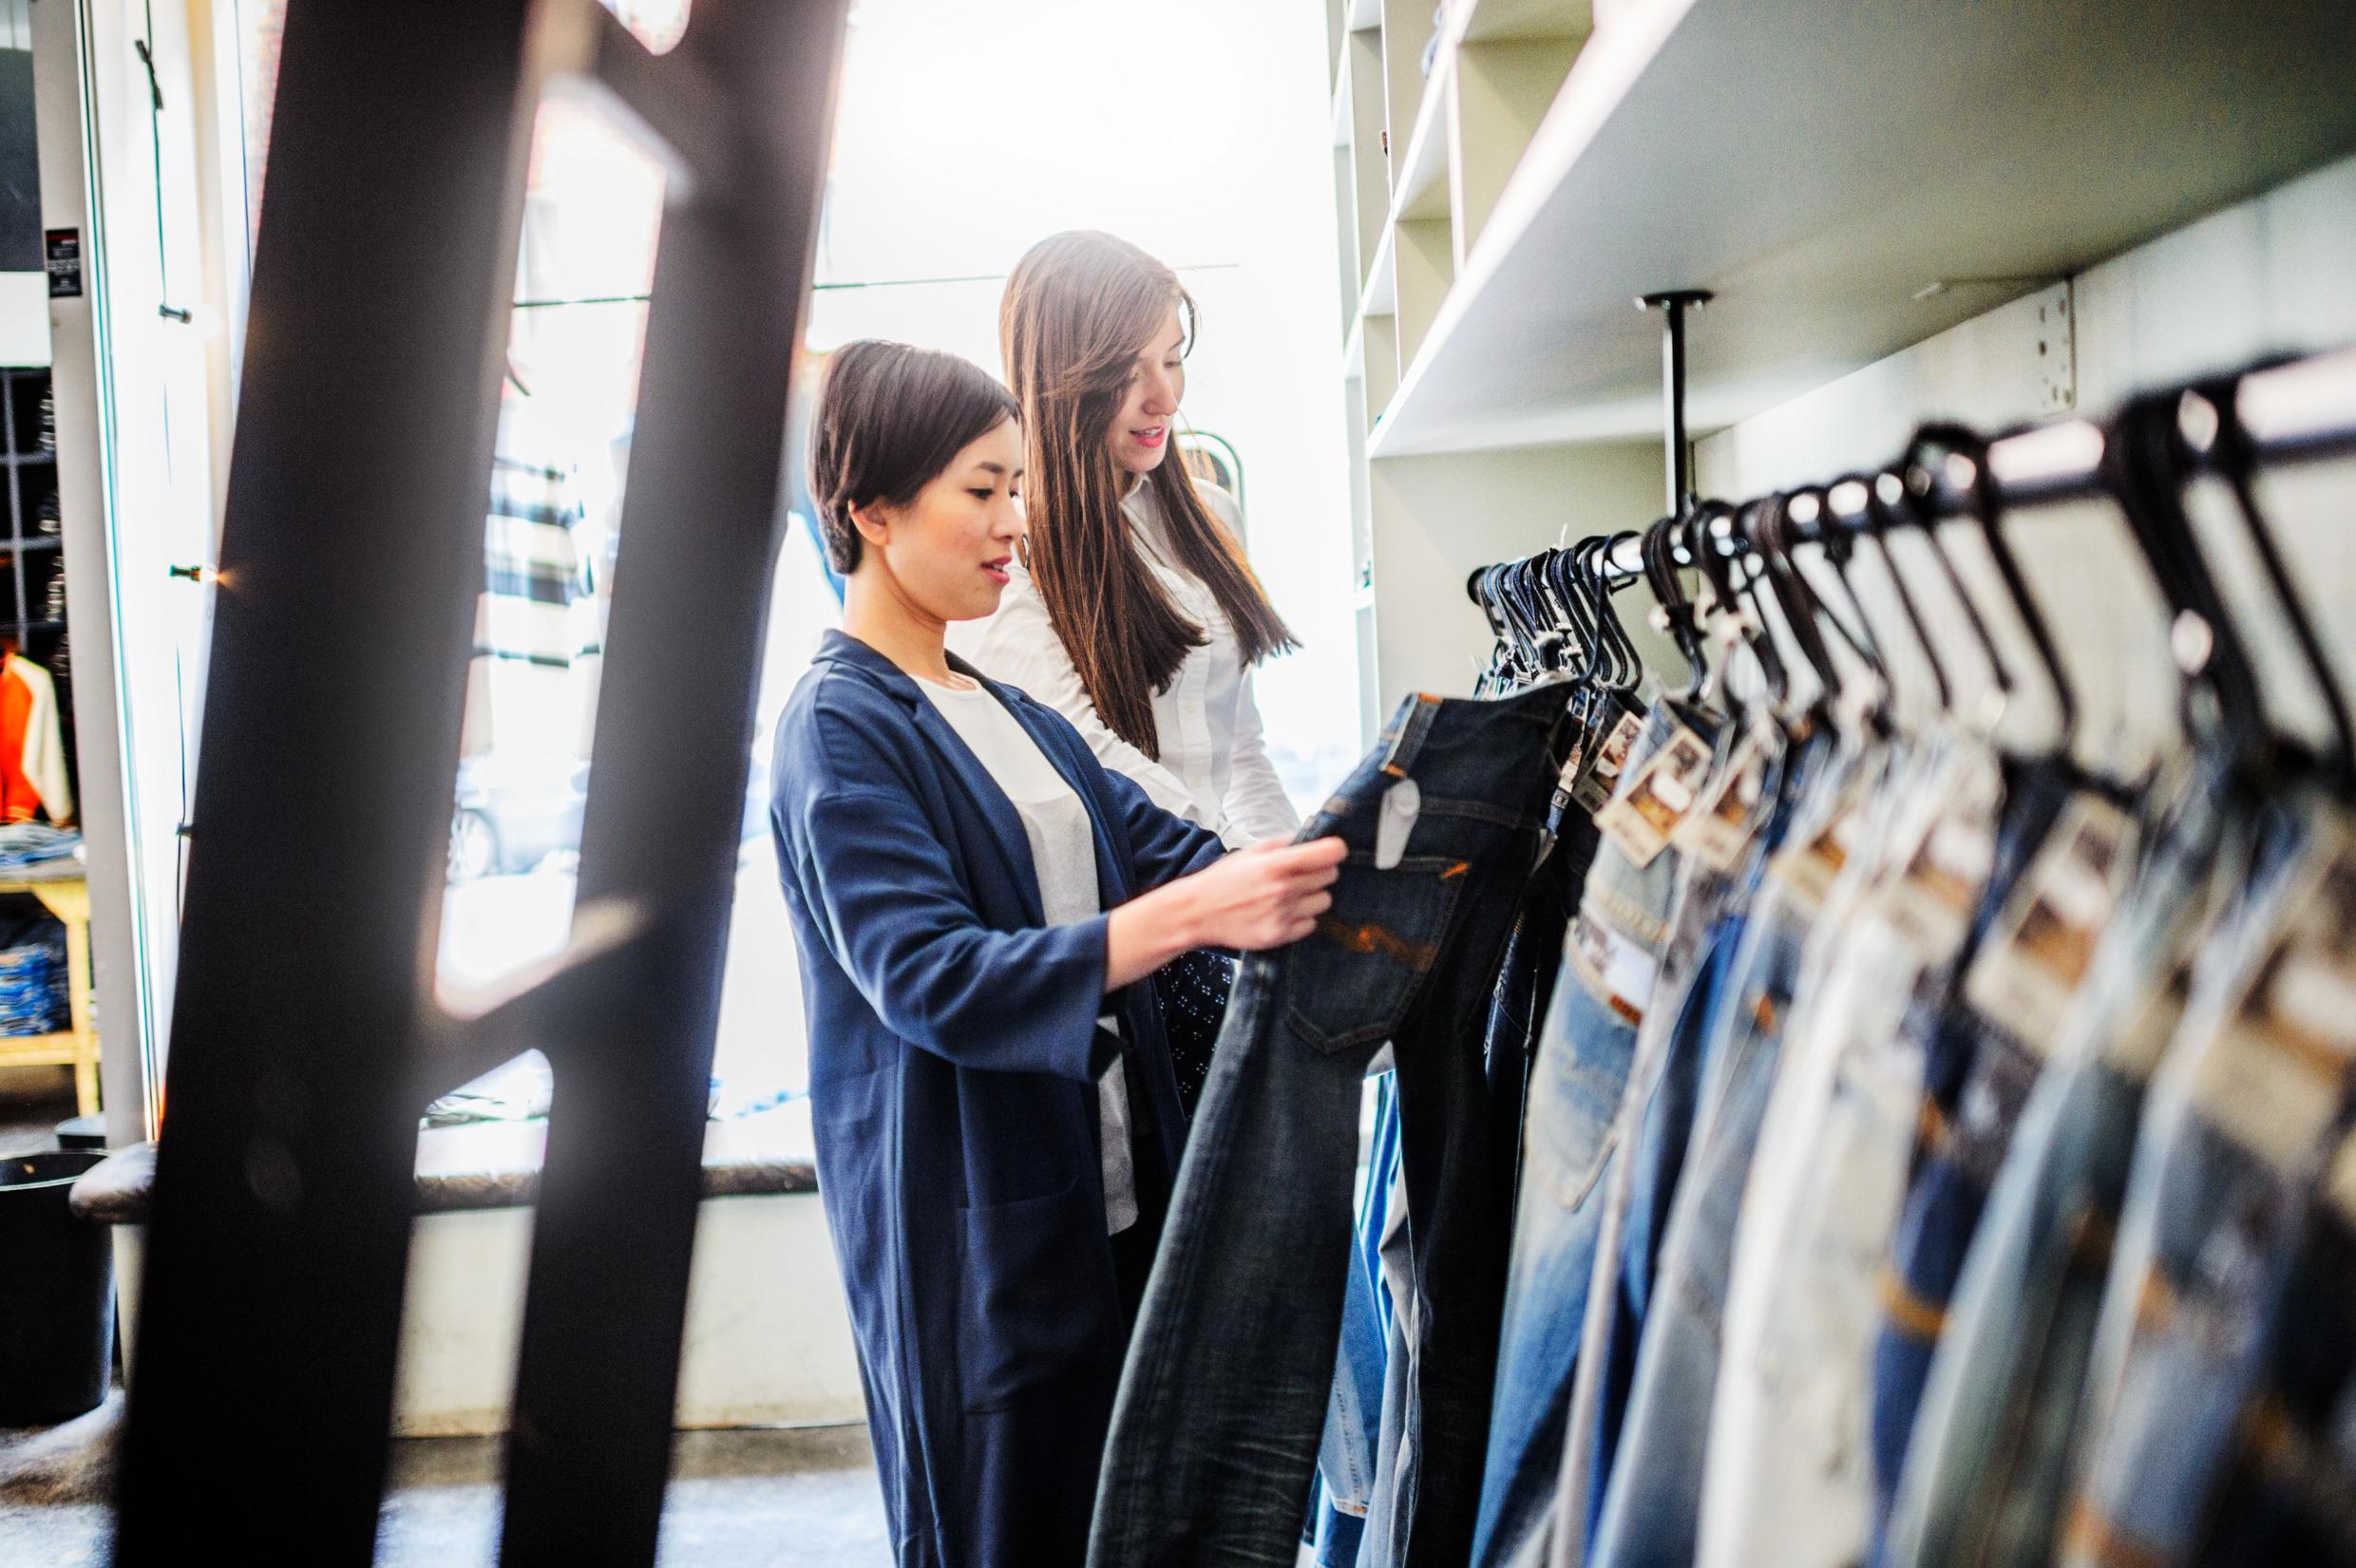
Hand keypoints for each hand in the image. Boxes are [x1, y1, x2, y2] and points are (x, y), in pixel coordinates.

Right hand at [1177, 837, 1347, 950]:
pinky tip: (1284, 912)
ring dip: (1313, 897)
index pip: (1330, 853)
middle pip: (1330, 876)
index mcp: (1277, 864)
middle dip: (1320, 872)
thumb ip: (1283, 843)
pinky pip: (1311, 925)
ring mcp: (1283, 914)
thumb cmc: (1224, 879)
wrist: (1197, 912)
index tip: (1330, 851)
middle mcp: (1283, 889)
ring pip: (1324, 901)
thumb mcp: (1250, 852)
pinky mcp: (1280, 935)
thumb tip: (1311, 835)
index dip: (1334, 850)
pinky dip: (1302, 919)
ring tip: (1291, 895)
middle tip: (1302, 874)